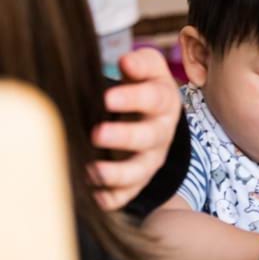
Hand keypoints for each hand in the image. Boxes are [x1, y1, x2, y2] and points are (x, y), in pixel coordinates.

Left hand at [89, 48, 180, 209]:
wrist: (155, 118)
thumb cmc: (144, 88)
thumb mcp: (150, 69)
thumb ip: (141, 63)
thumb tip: (127, 61)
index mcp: (164, 103)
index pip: (154, 99)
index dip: (133, 99)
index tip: (108, 97)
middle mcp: (161, 134)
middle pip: (149, 137)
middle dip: (124, 137)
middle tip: (97, 133)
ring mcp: (150, 160)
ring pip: (139, 171)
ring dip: (117, 173)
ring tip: (92, 171)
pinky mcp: (137, 182)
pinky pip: (126, 195)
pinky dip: (111, 198)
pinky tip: (92, 196)